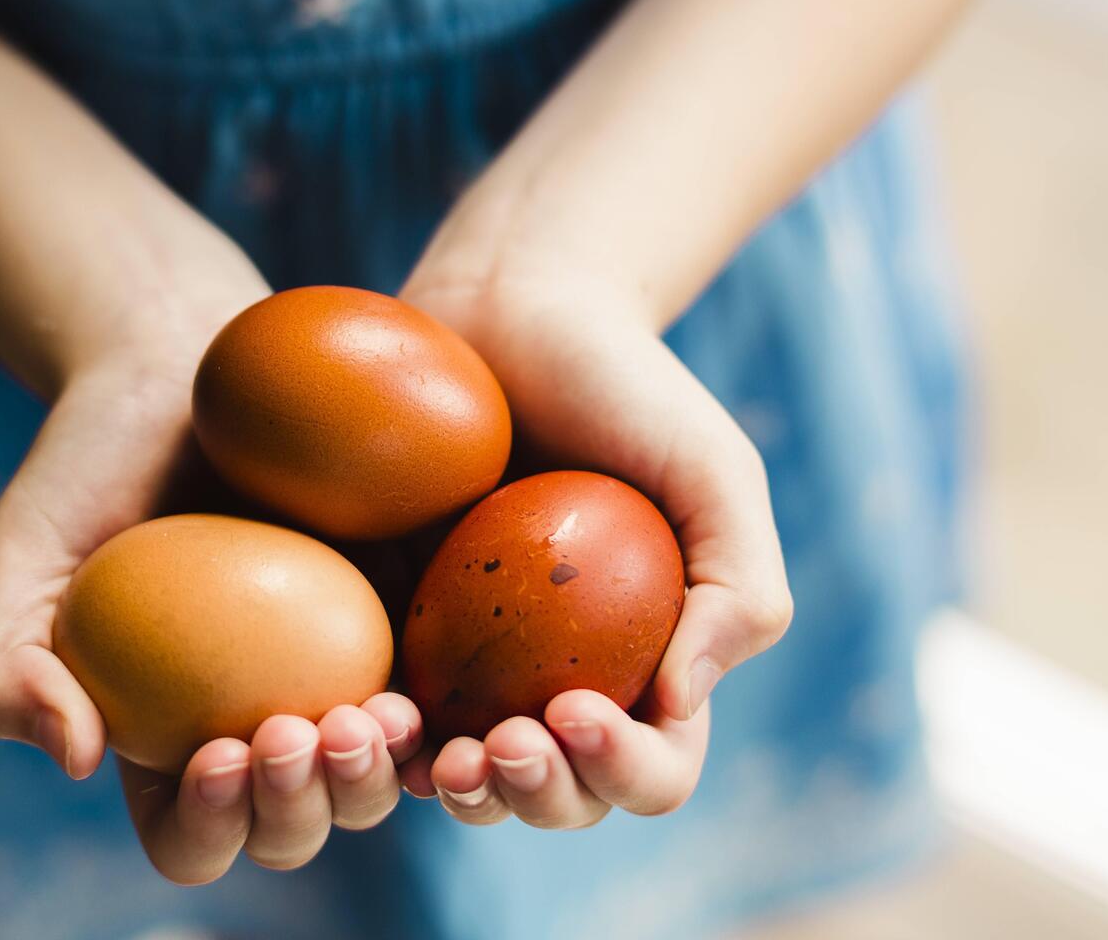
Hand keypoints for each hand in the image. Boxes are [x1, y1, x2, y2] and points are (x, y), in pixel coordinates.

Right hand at [0, 266, 425, 882]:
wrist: (174, 364)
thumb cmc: (83, 466)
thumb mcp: (15, 561)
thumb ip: (4, 667)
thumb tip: (75, 756)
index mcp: (164, 740)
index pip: (190, 836)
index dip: (207, 828)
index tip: (213, 752)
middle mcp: (254, 724)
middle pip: (292, 827)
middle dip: (300, 811)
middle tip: (297, 732)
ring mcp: (333, 676)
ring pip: (374, 781)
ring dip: (374, 777)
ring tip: (371, 716)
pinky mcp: (400, 614)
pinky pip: (436, 691)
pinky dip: (437, 715)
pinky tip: (422, 682)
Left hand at [394, 267, 792, 827]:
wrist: (512, 309)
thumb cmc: (624, 386)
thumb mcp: (714, 471)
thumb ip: (739, 588)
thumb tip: (679, 704)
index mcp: (651, 666)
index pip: (655, 766)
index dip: (624, 769)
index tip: (574, 708)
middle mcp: (563, 681)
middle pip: (560, 797)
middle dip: (538, 798)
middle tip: (500, 744)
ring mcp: (475, 666)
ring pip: (470, 780)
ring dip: (460, 793)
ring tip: (438, 755)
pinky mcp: (396, 628)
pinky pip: (386, 712)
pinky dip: (381, 738)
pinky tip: (368, 714)